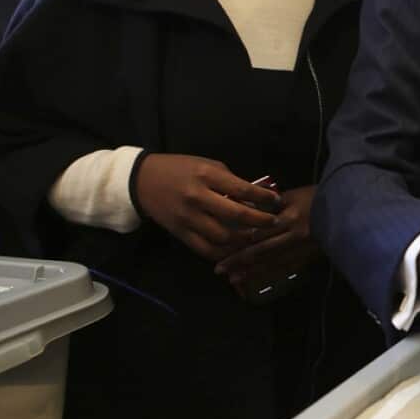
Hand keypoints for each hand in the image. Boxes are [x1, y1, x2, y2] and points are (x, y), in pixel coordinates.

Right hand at [135, 153, 278, 261]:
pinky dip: (224, 253)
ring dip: (244, 240)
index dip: (264, 198)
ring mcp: (188, 218)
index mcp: (206, 176)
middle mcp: (198, 198)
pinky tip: (236, 249)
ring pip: (223, 237)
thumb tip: (256, 196)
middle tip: (274, 222)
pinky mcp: (180, 233)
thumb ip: (230, 181)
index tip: (277, 201)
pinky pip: (205, 250)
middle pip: (236, 216)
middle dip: (261, 221)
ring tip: (257, 236)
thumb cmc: (180, 169)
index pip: (242, 190)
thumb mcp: (207, 165)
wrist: (142, 181)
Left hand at [215, 186, 318, 292]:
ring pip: (271, 264)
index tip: (220, 250)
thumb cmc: (319, 198)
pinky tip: (257, 280)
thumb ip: (271, 204)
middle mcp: (292, 237)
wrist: (346, 211)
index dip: (239, 244)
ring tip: (233, 280)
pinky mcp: (307, 257)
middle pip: (261, 251)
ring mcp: (300, 250)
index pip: (258, 233)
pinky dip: (269, 275)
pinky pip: (285, 269)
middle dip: (239, 262)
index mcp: (288, 219)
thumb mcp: (294, 195)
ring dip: (251, 272)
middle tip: (219, 270)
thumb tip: (248, 209)